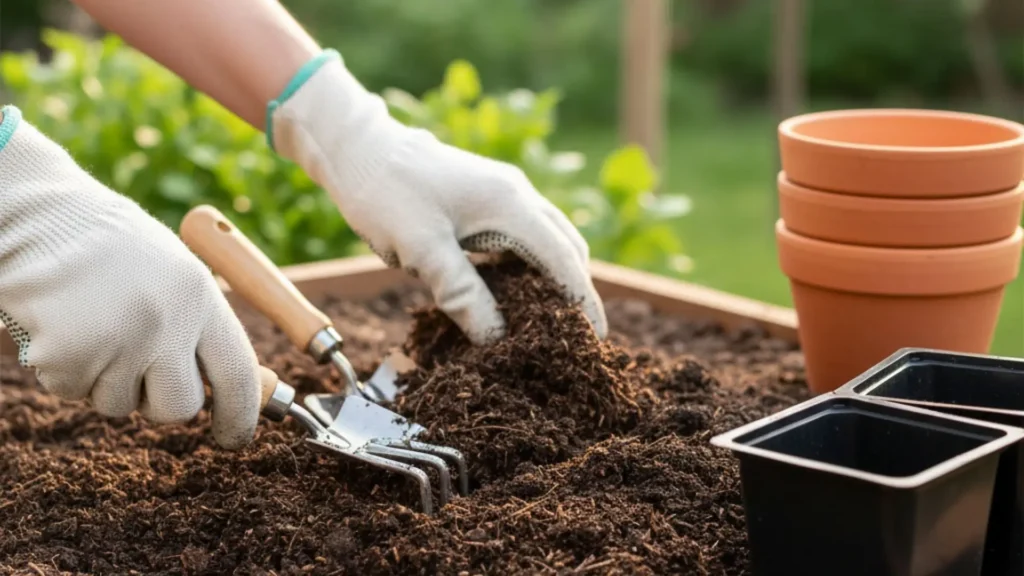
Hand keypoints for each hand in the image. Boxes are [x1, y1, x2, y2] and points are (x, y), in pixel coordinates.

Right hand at [0, 106, 260, 448]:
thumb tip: (235, 389)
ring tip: (94, 325)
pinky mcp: (68, 357)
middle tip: (138, 368)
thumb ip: (201, 327)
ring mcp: (117, 341)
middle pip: (179, 407)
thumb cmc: (113, 249)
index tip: (233, 437)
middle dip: (160, 401)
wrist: (39, 218)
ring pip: (120, 405)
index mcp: (199, 297)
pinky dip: (66, 370)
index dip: (240, 415)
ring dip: (105, 380)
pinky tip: (64, 325)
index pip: (238, 376)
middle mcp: (165, 322)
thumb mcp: (176, 275)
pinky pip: (73, 391)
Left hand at [269, 51, 606, 344]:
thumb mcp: (423, 251)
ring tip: (551, 318)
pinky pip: (524, 234)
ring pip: (548, 239)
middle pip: (567, 247)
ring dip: (555, 276)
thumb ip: (463, 295)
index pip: (564, 261)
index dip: (583, 302)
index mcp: (511, 205)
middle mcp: (517, 194)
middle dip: (577, 290)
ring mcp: (503, 191)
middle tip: (576, 335)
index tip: (594, 339)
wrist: (356, 147)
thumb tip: (496, 339)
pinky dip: (530, 264)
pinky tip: (514, 290)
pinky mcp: (485, 196)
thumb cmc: (386, 194)